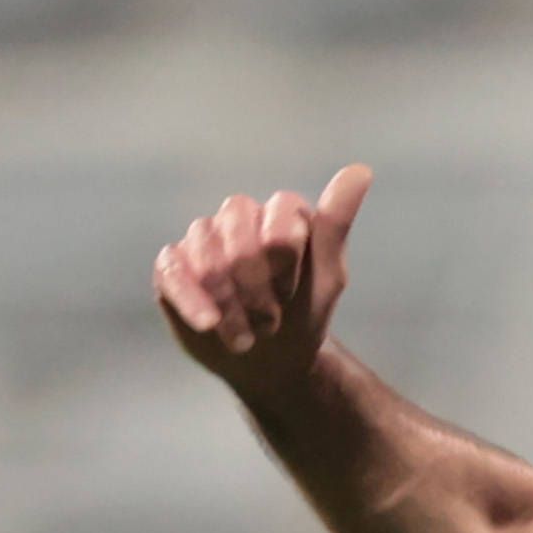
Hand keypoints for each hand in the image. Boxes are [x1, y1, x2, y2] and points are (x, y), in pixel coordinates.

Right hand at [154, 164, 370, 415]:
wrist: (272, 362)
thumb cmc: (301, 314)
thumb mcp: (328, 276)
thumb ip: (336, 224)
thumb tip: (360, 171)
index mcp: (280, 211)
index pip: (277, 218)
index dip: (282, 264)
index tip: (291, 295)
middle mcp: (239, 216)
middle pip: (238, 234)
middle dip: (255, 288)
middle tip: (270, 323)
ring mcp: (203, 239)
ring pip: (205, 254)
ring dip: (228, 303)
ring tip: (245, 338)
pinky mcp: (173, 265)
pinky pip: (171, 268)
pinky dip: (190, 298)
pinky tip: (208, 323)